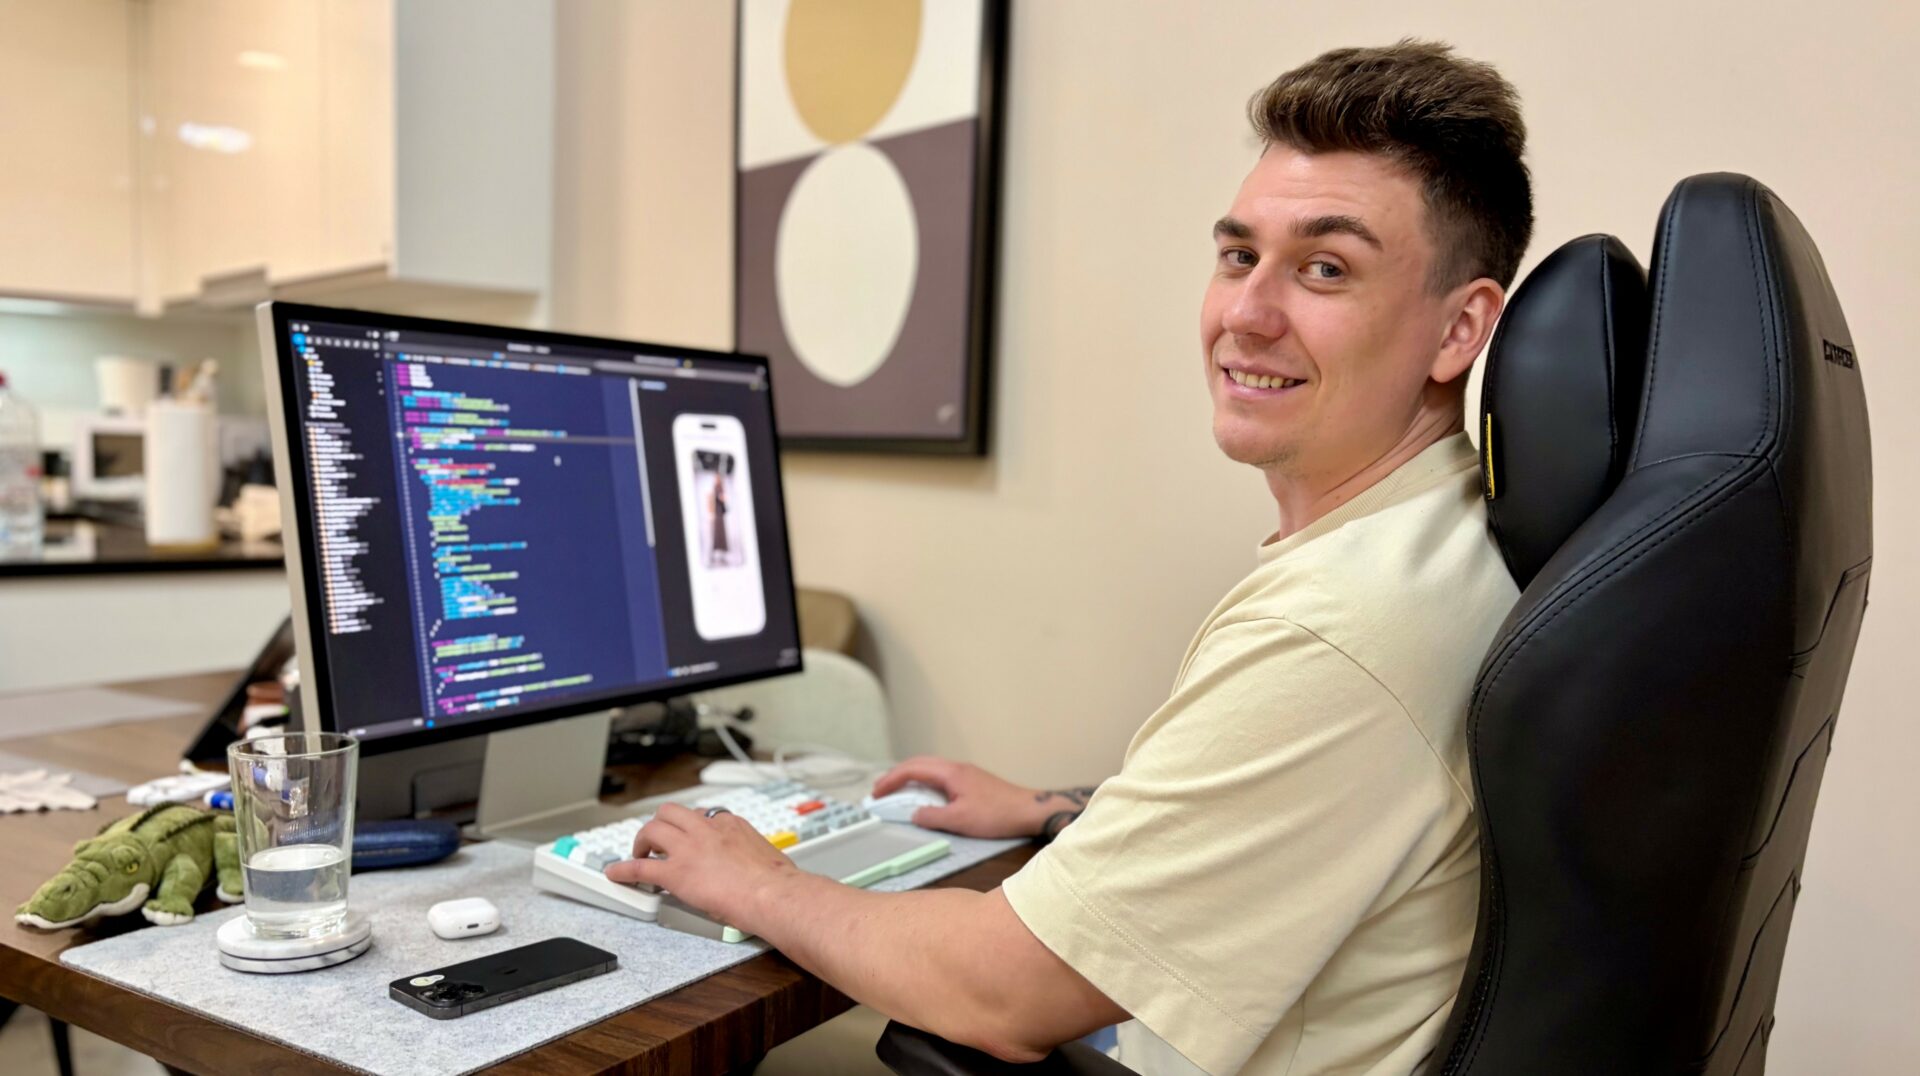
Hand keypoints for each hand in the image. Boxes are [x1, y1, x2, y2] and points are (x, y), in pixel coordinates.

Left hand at [602, 803, 798, 926]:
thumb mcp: (768, 854)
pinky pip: (641, 867)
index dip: (690, 828)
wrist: (773, 894)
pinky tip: (616, 873)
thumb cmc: (777, 882)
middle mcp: (706, 830)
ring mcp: (689, 850)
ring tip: (639, 854)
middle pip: (671, 812)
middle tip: (657, 840)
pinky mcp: (676, 873)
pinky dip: (624, 869)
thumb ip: (754, 854)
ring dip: (641, 841)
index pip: (702, 815)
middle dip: (660, 824)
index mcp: (730, 825)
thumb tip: (760, 866)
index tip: (688, 837)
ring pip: (652, 830)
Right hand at [871, 757, 1056, 838]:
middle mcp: (956, 767)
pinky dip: (925, 784)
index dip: (890, 780)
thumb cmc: (997, 814)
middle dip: (896, 776)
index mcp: (950, 772)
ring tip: (897, 793)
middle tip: (880, 791)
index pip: (912, 769)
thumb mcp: (960, 820)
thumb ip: (932, 817)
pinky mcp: (972, 781)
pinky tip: (924, 796)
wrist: (1030, 811)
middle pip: (919, 764)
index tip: (876, 793)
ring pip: (930, 769)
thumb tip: (913, 814)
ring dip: (910, 779)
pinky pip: (940, 777)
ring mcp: (965, 773)